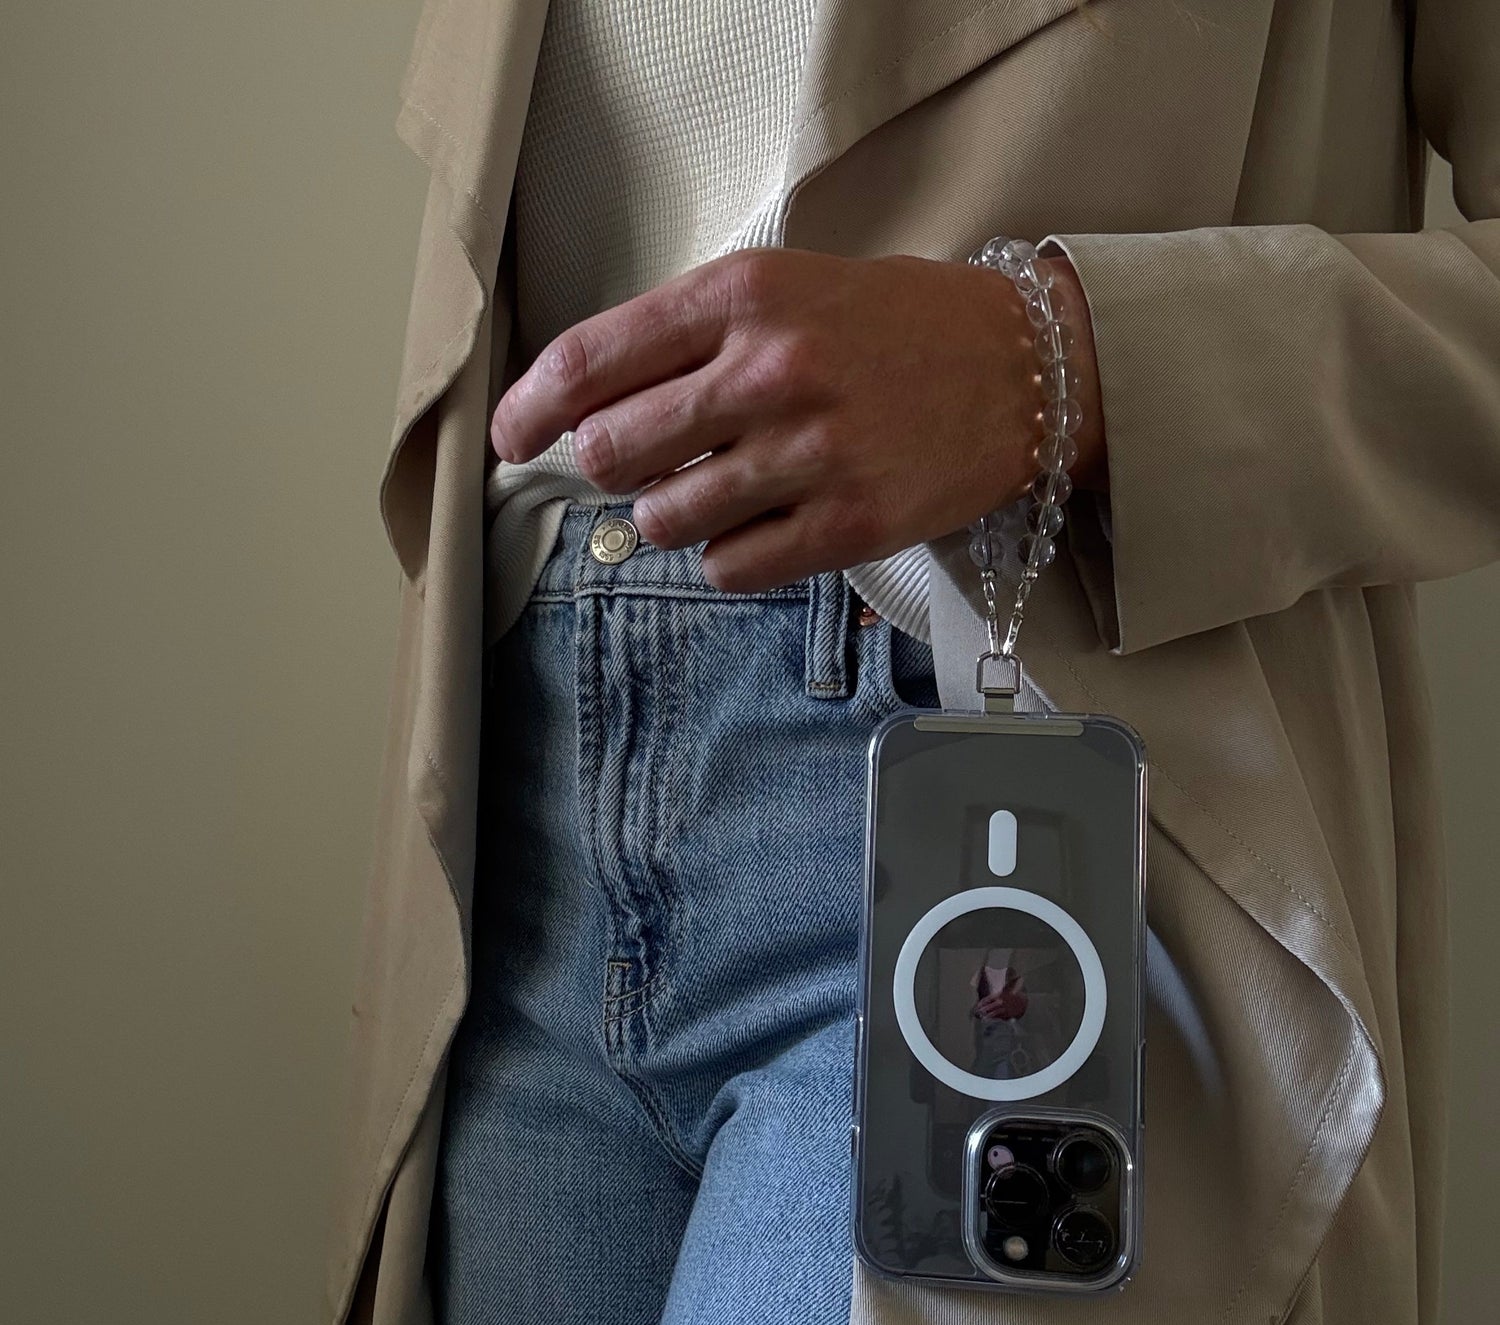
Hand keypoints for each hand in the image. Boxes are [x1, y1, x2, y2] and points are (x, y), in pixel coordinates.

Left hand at [491, 247, 1104, 591]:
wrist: (1020, 367)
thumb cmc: (890, 325)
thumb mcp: (784, 287)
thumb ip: (685, 337)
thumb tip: (584, 412)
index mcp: (741, 297)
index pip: (589, 361)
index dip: (529, 409)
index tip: (511, 439)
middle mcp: (770, 372)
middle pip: (609, 454)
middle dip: (606, 471)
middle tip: (638, 470)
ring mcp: (811, 454)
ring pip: (664, 521)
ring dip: (671, 516)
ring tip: (721, 491)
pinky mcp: (849, 525)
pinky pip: (731, 569)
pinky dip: (729, 557)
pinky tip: (767, 524)